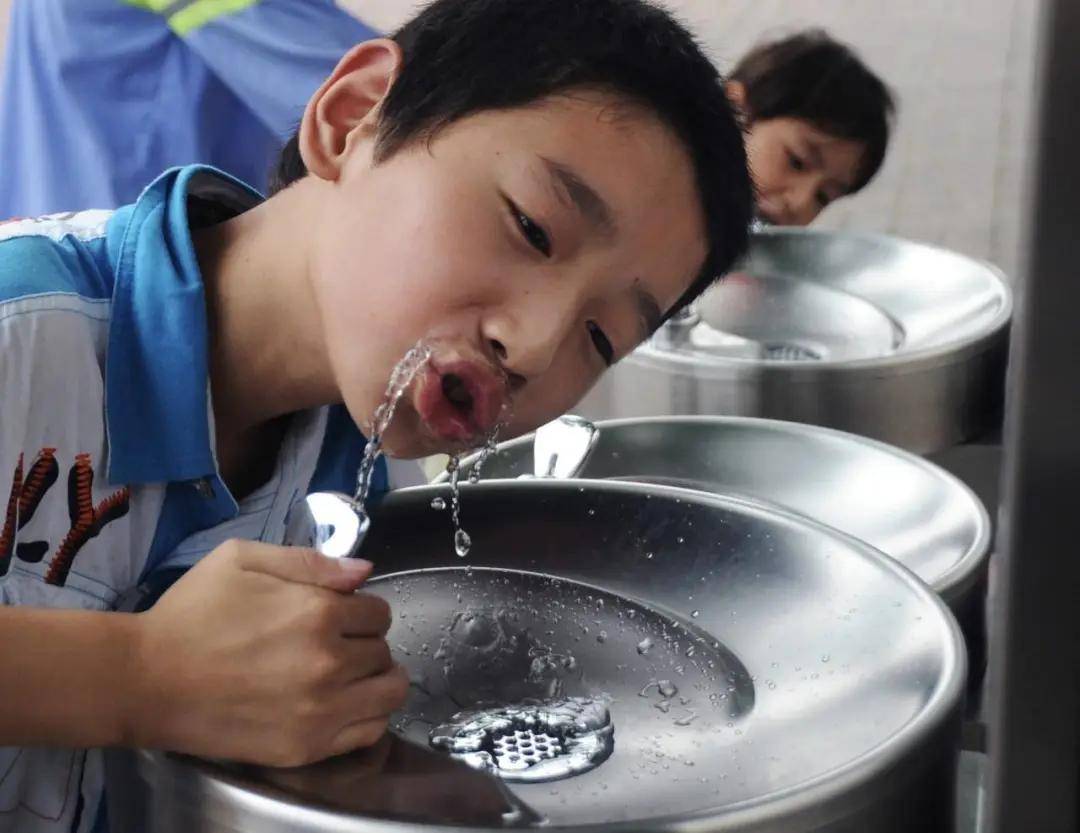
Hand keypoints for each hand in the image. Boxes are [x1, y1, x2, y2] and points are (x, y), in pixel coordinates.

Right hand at [127, 540, 407, 766]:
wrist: (145, 681)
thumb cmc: (190, 614)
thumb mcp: (242, 560)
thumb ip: (310, 561)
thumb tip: (364, 570)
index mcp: (318, 613)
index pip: (378, 612)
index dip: (361, 610)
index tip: (339, 615)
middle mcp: (328, 663)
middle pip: (383, 650)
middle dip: (365, 642)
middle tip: (336, 644)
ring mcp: (320, 711)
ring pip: (389, 692)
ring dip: (378, 678)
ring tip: (351, 674)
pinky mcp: (306, 747)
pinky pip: (368, 732)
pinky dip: (368, 716)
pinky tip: (345, 704)